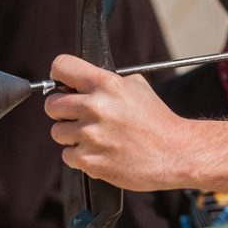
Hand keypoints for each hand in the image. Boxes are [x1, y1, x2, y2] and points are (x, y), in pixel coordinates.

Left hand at [45, 55, 190, 191]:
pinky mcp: (89, 160)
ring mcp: (90, 135)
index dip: (59, 76)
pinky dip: (80, 157)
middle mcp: (95, 107)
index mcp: (106, 84)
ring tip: (96, 138)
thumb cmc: (158, 121)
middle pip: (51, 104)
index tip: (63, 84)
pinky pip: (68, 156)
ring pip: (57, 132)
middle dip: (63, 111)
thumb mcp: (138, 88)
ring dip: (72, 136)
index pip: (62, 67)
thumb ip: (108, 82)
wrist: (175, 154)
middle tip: (80, 117)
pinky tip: (100, 153)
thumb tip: (82, 82)